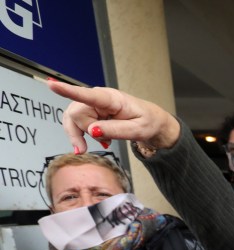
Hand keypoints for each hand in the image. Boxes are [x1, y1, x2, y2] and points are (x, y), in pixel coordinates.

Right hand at [47, 80, 180, 153]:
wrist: (152, 121)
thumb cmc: (148, 122)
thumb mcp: (138, 130)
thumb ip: (115, 130)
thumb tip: (92, 131)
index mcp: (111, 98)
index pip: (87, 95)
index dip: (68, 91)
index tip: (51, 85)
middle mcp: (98, 98)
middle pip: (76, 113)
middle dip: (80, 132)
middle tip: (85, 149)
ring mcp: (93, 104)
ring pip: (73, 119)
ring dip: (80, 135)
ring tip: (103, 144)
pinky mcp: (92, 112)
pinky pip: (78, 123)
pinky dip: (85, 135)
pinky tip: (102, 140)